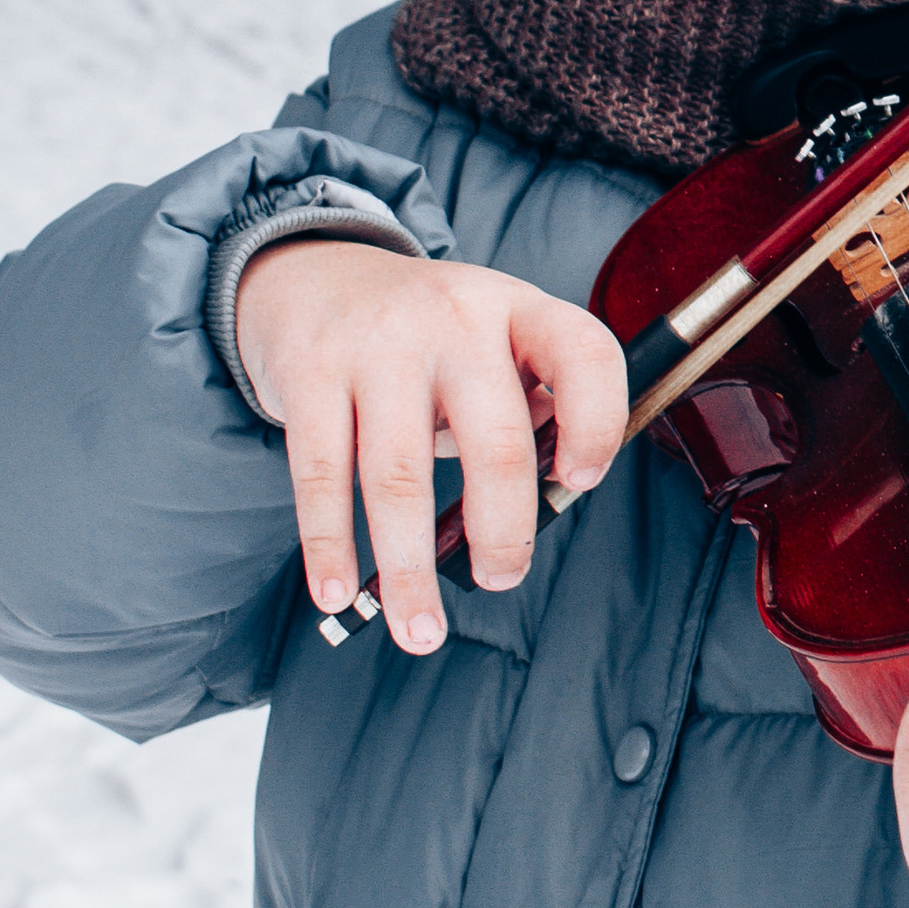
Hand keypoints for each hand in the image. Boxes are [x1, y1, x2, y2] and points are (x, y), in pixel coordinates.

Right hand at [235, 241, 627, 657]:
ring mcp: (377, 345)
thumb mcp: (494, 340)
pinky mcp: (310, 374)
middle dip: (504, 531)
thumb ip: (531, 403)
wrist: (316, 277)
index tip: (581, 482)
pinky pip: (321, 476)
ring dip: (410, 570)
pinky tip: (340, 593)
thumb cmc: (429, 339)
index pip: (585, 355)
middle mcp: (454, 319)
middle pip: (496, 442)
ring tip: (420, 631)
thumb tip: (555, 497)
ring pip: (400, 477)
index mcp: (518, 310)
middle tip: (502, 577)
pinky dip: (330, 546)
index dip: (598, 424)